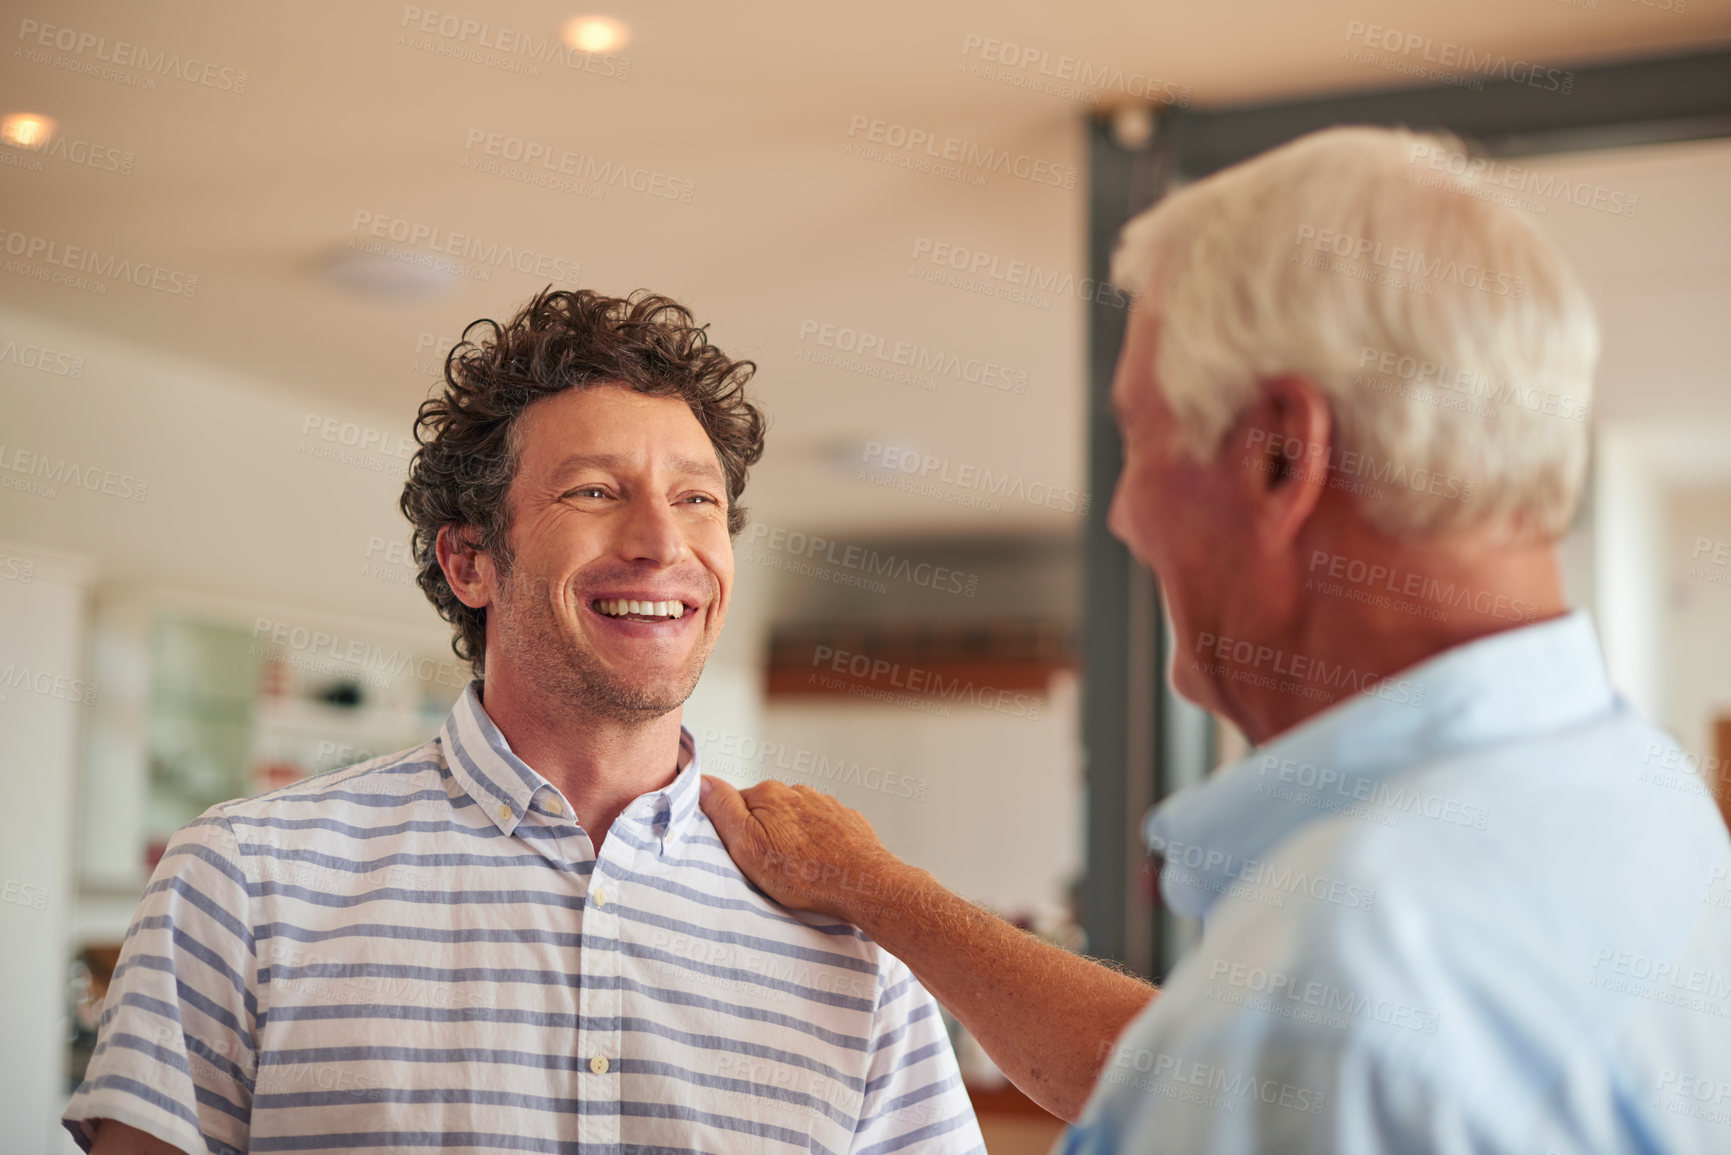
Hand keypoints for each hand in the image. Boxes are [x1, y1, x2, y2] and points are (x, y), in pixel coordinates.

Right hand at [699, 775, 918, 922]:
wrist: (863, 885)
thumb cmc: (803, 873)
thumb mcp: (747, 846)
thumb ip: (723, 811)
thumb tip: (702, 781)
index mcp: (768, 793)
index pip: (735, 806)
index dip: (733, 832)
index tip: (741, 855)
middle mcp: (798, 791)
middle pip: (767, 813)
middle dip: (764, 835)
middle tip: (768, 868)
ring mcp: (826, 804)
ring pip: (795, 821)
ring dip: (791, 840)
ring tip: (796, 871)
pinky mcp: (846, 821)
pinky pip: (821, 831)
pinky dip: (817, 845)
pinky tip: (819, 866)